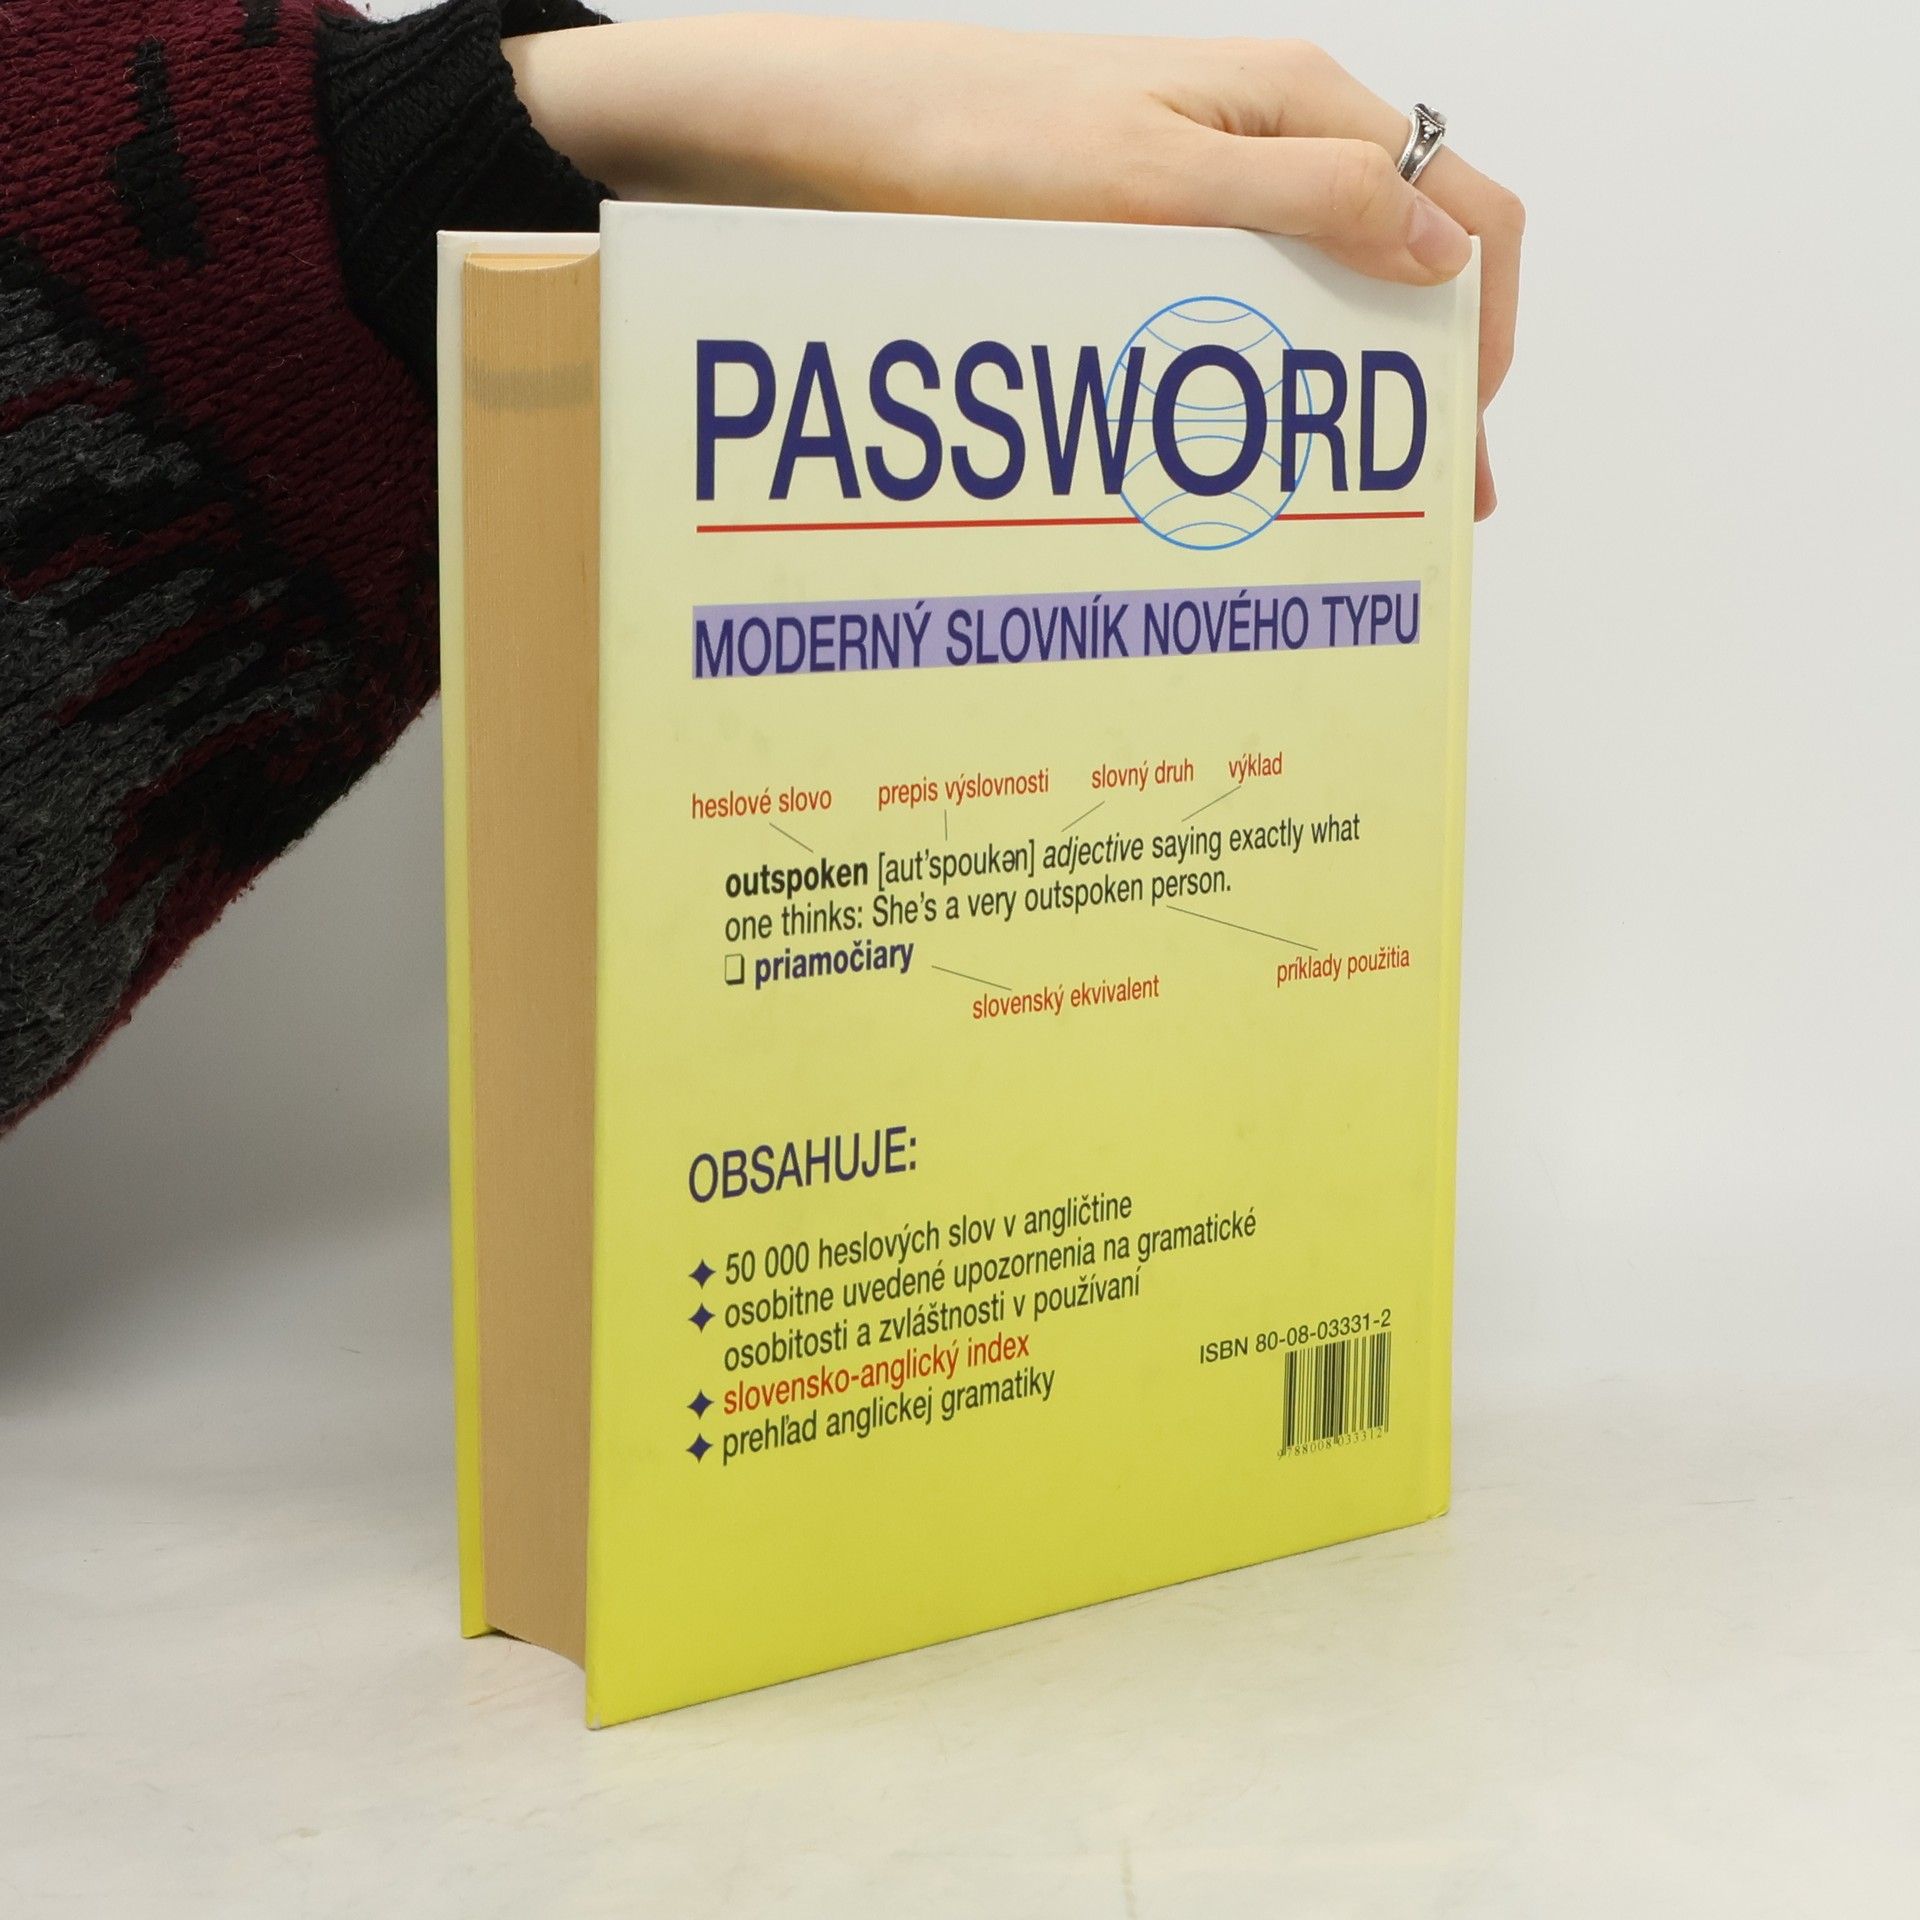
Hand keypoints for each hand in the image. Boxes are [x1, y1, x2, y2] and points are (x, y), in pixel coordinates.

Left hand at [507, 16, 1521, 516]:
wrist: (845, 130)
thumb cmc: (985, 137)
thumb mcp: (1163, 179)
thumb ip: (1311, 205)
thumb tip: (1448, 250)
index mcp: (1305, 105)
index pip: (1467, 207)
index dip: (1482, 330)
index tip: (1456, 442)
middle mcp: (1273, 136)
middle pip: (1408, 255)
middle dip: (1424, 375)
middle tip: (1415, 498)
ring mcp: (1214, 178)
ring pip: (1329, 286)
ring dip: (1350, 384)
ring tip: (1341, 491)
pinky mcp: (1153, 222)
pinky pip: (1249, 299)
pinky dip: (1274, 370)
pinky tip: (1256, 433)